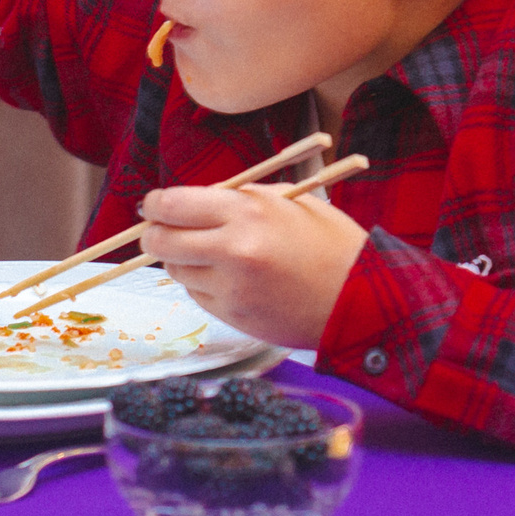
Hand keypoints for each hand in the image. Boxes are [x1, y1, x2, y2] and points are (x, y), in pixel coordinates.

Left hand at [140, 184, 369, 348]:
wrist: (360, 298)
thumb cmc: (330, 243)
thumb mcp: (286, 201)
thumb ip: (236, 199)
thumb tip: (191, 203)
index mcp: (247, 213)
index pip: (173, 205)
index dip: (155, 204)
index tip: (154, 204)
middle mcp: (233, 251)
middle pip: (162, 241)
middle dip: (154, 233)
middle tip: (159, 229)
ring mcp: (231, 288)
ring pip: (176, 270)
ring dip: (181, 259)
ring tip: (209, 252)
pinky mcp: (233, 316)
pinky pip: (198, 294)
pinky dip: (203, 283)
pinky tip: (229, 277)